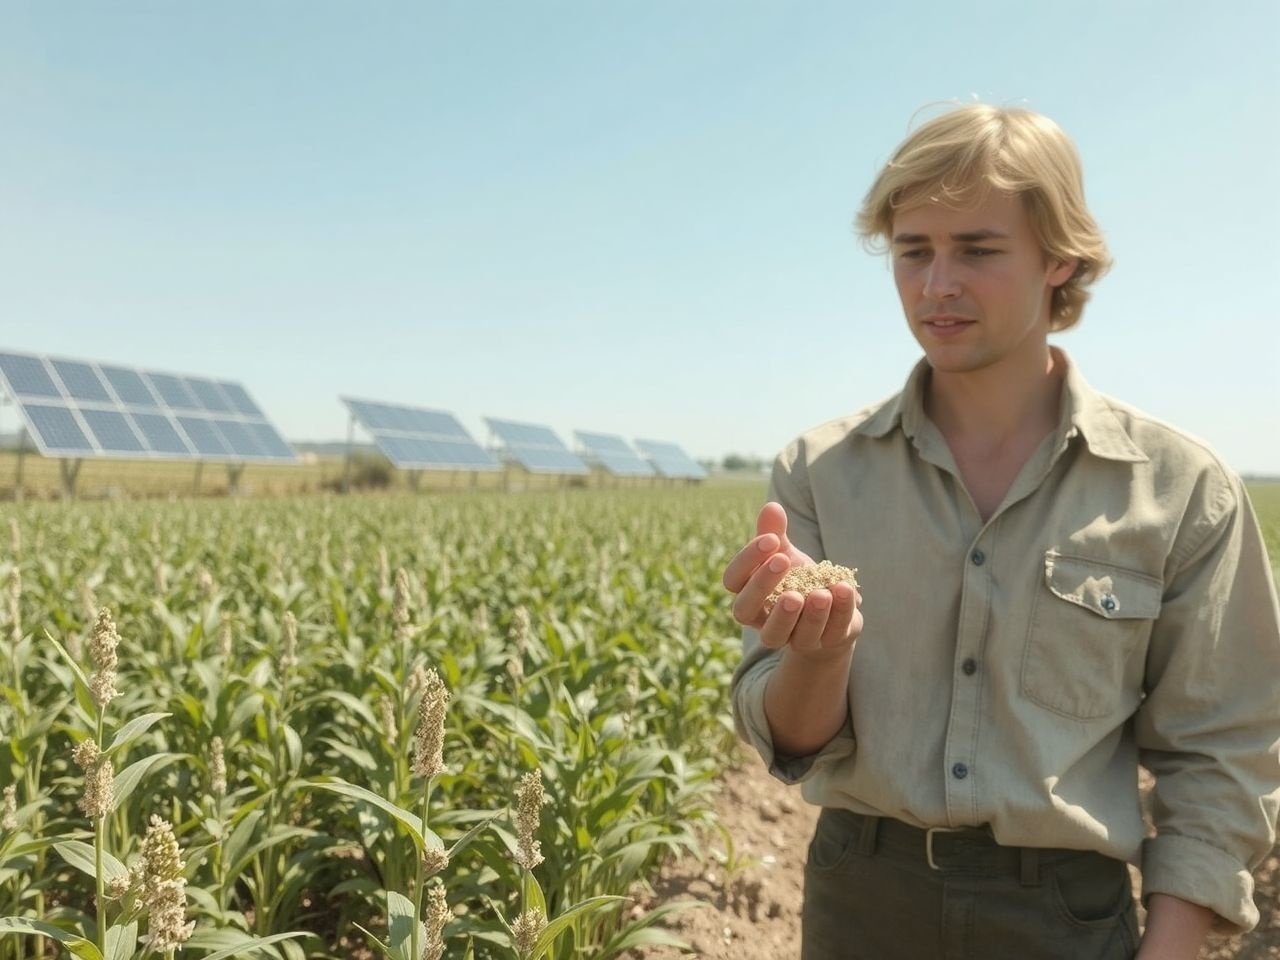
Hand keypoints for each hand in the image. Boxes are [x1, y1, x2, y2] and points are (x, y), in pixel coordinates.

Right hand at [722, 502, 861, 655]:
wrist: (832, 612)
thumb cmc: (799, 580)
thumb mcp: (786, 555)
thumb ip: (775, 534)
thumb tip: (771, 506)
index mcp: (749, 594)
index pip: (732, 581)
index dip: (747, 561)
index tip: (771, 540)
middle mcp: (762, 620)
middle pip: (744, 611)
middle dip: (761, 586)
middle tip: (782, 561)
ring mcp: (791, 638)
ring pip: (781, 634)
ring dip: (802, 613)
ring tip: (819, 592)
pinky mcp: (824, 643)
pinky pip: (828, 632)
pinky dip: (838, 611)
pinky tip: (843, 589)